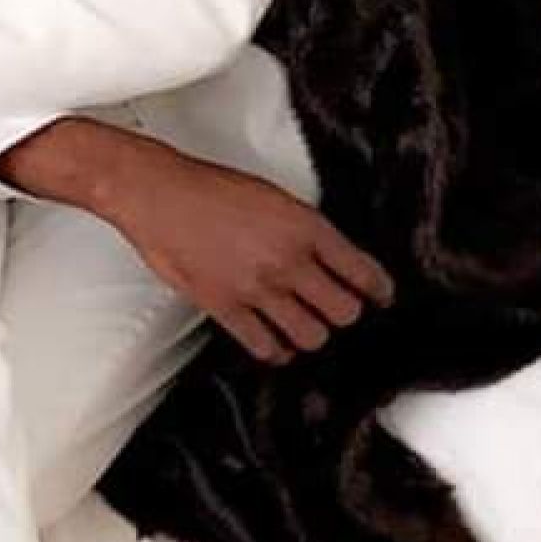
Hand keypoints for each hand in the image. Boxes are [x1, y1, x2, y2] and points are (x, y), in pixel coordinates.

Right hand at [100, 137, 393, 361]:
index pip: (362, 272)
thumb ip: (305, 231)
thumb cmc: (211, 190)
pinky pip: (265, 347)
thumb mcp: (275, 197)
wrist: (160, 195)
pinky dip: (276, 351)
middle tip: (335, 309)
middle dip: (344, 314)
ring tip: (303, 325)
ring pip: (311, 337)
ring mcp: (257, 289)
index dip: (379, 290)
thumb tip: (330, 258)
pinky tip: (274, 342)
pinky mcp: (226, 308)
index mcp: (306, 228)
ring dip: (311, 334)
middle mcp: (287, 261)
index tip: (380, 296)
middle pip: (344, 313)